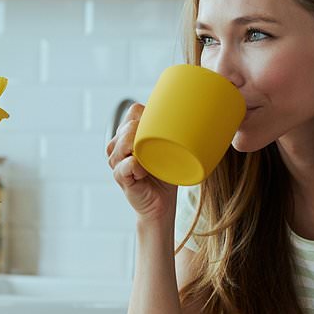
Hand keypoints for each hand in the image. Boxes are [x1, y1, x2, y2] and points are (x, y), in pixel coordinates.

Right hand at [106, 102, 176, 221]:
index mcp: (129, 134)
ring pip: (123, 143)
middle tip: (161, 149)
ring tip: (153, 162)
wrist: (163, 203)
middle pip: (128, 126)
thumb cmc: (166, 173)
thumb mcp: (171, 148)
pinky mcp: (120, 176)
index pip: (134, 111)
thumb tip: (196, 114)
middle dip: (146, 134)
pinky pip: (124, 165)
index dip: (149, 116)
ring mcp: (117, 161)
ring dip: (141, 149)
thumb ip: (173, 131)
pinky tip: (144, 171)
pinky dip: (135, 166)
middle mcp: (118, 145)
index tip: (163, 132)